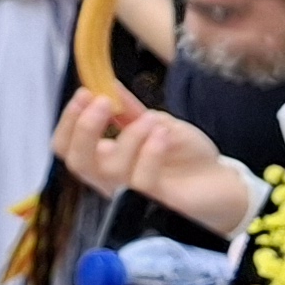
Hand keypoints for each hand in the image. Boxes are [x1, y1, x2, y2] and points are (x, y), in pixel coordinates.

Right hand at [51, 91, 258, 238]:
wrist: (219, 179)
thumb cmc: (184, 154)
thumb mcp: (156, 122)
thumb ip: (129, 110)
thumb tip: (107, 84)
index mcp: (105, 157)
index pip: (66, 147)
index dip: (68, 121)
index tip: (85, 93)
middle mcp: (111, 177)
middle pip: (77, 161)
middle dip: (85, 128)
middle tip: (103, 102)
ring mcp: (132, 192)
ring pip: (111, 170)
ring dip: (129, 137)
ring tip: (152, 119)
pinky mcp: (156, 201)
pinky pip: (142, 180)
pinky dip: (150, 153)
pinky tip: (163, 134)